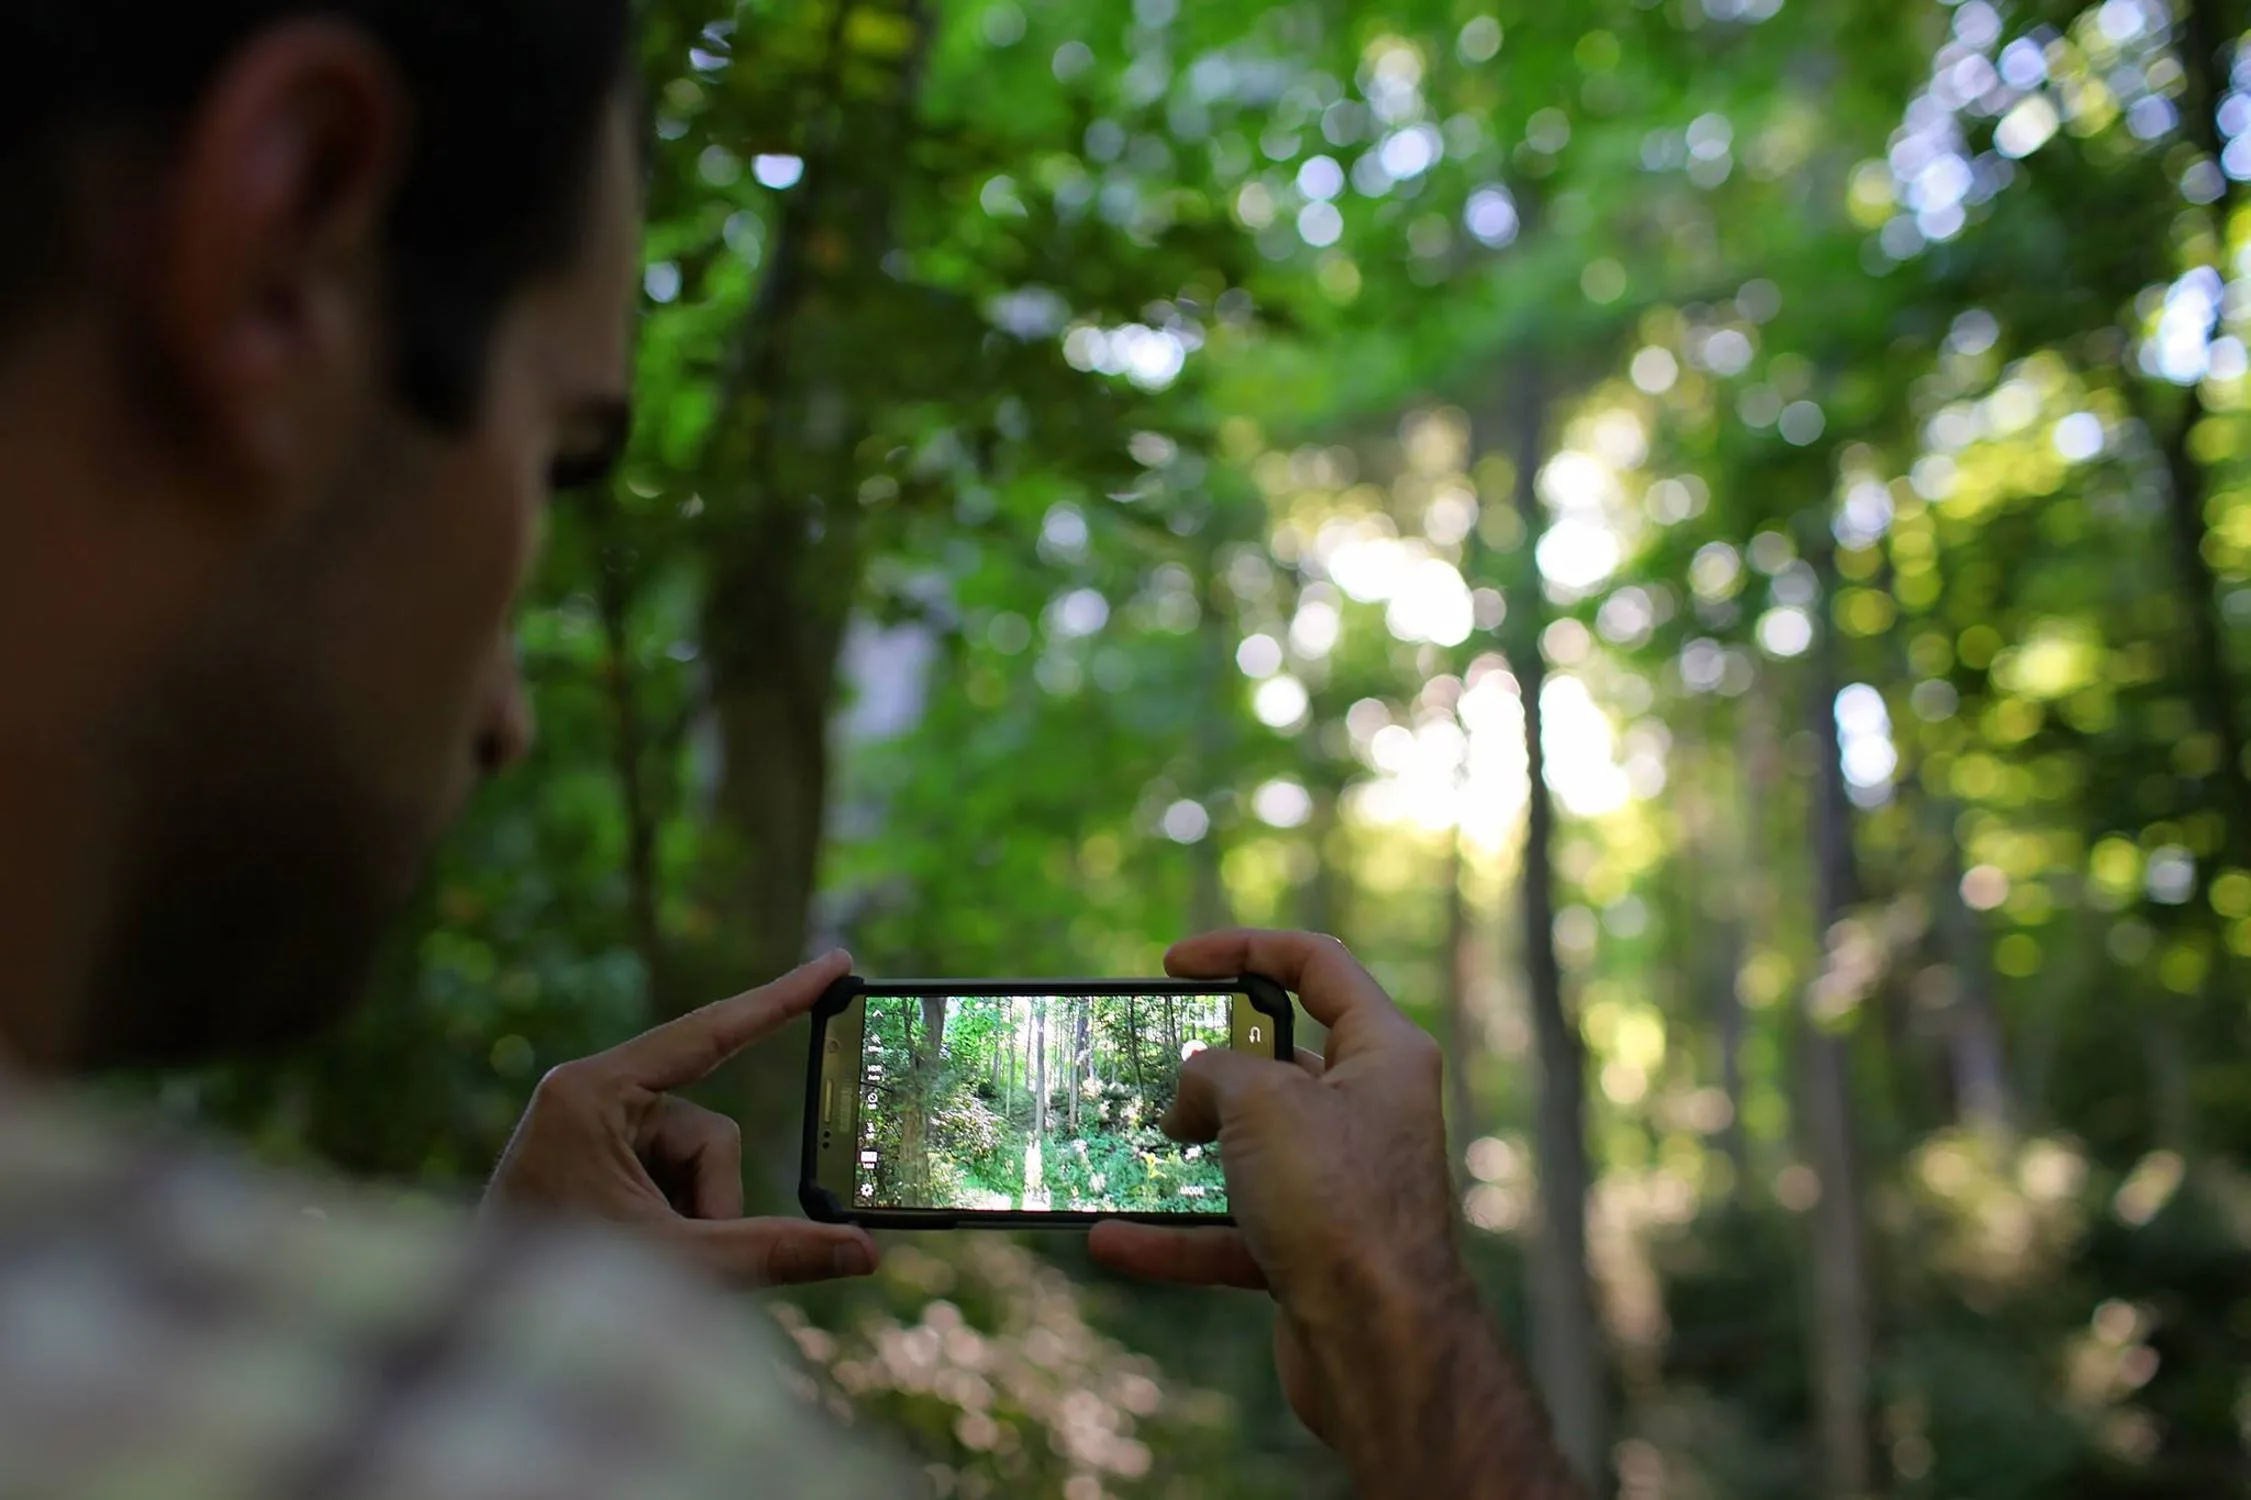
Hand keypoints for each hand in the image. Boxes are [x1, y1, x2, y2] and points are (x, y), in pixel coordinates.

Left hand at [485, 950, 877, 1287]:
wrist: (483, 1346)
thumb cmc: (561, 1295)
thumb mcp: (680, 1266)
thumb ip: (776, 1252)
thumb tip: (866, 1252)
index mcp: (593, 1093)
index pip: (708, 1034)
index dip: (781, 1000)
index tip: (837, 963)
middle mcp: (591, 1097)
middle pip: (707, 1133)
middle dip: (709, 1205)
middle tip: (680, 1262)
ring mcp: (594, 1130)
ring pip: (696, 1166)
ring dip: (689, 1223)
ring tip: (644, 1271)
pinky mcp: (597, 1161)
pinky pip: (670, 1181)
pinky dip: (671, 1224)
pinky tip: (637, 1260)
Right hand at [1089, 931, 1459, 1433]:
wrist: (1380, 1345)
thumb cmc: (1338, 1202)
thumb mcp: (1263, 1102)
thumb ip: (1217, 1071)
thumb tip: (1192, 1090)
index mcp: (1383, 1053)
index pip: (1317, 966)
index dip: (1244, 949)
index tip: (1174, 963)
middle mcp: (1370, 1112)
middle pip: (1279, 1062)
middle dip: (1210, 1065)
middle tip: (1154, 1069)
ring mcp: (1341, 1185)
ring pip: (1249, 1152)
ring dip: (1184, 1155)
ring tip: (1122, 1150)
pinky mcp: (1314, 1250)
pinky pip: (1232, 1231)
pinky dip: (1175, 1235)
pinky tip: (1114, 1239)